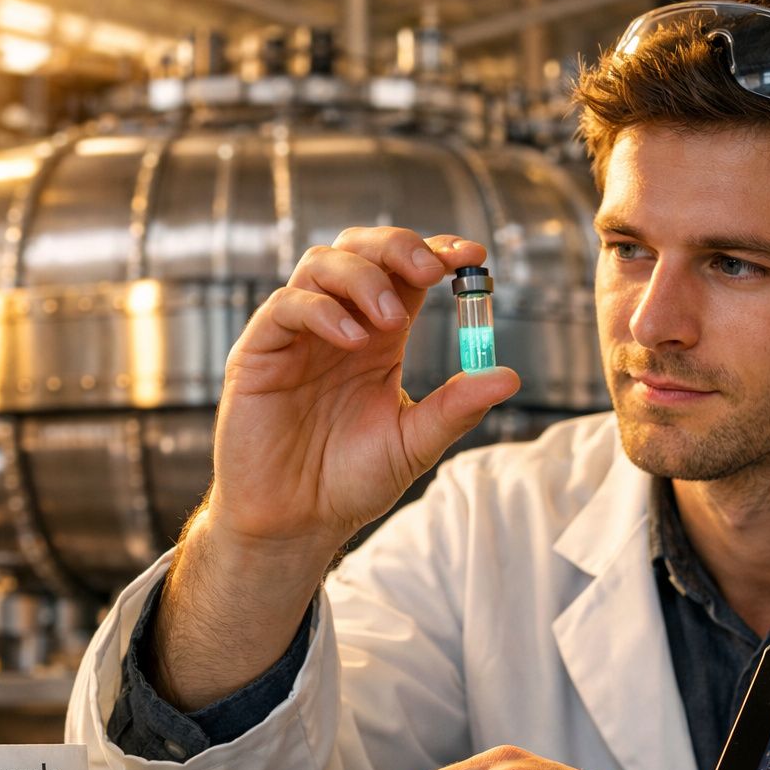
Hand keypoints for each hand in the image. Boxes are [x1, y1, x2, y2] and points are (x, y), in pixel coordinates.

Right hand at [209, 227, 520, 554]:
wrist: (296, 522)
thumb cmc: (349, 482)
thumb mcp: (414, 443)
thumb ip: (456, 408)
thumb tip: (509, 376)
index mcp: (378, 337)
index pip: (406, 273)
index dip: (437, 253)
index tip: (473, 256)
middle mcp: (339, 324)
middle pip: (362, 249)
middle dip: (399, 247)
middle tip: (431, 271)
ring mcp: (297, 334)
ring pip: (322, 264)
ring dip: (364, 277)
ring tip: (391, 318)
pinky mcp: (259, 352)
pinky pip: (286, 306)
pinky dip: (322, 310)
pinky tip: (352, 338)